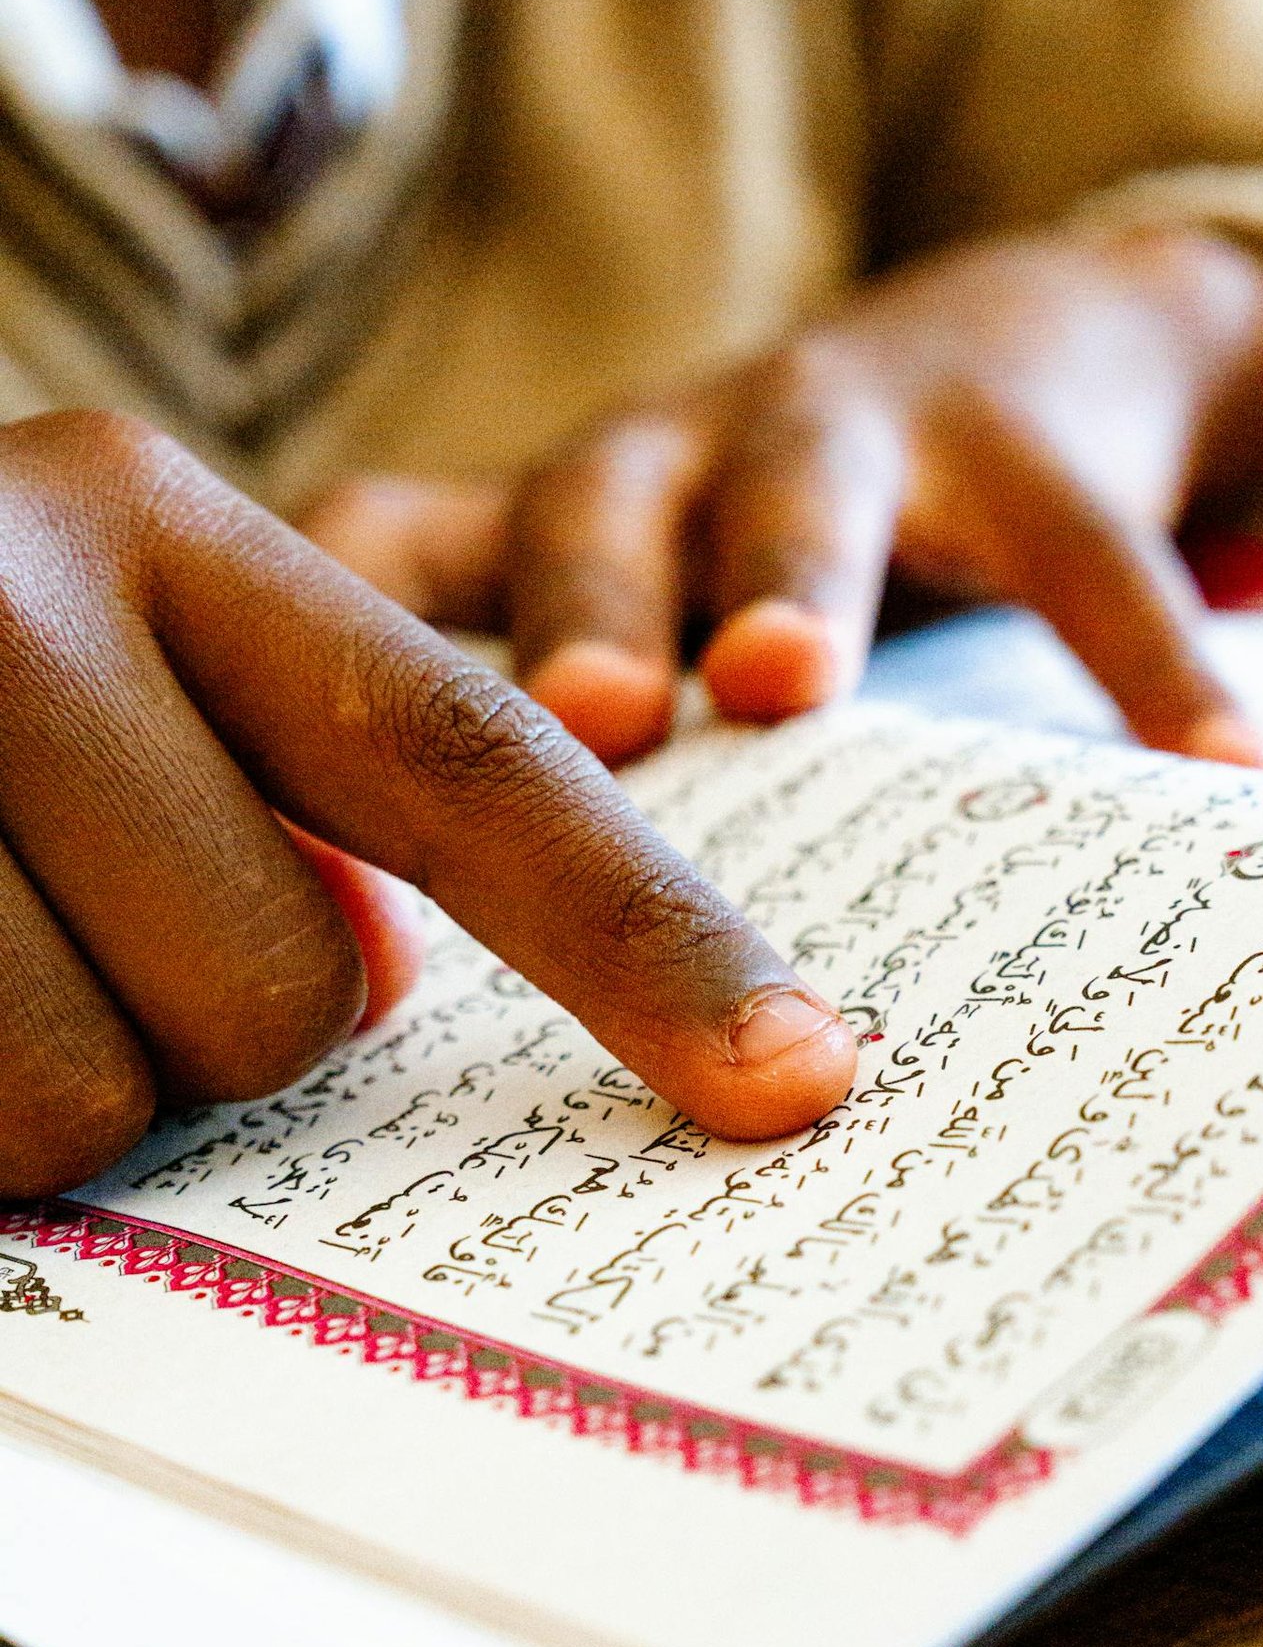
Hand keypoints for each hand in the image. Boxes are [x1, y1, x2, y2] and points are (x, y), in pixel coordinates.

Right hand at [0, 411, 854, 1195]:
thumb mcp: (103, 661)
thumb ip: (301, 767)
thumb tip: (394, 965)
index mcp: (162, 526)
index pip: (471, 760)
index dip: (645, 935)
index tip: (798, 1070)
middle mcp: (31, 599)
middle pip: (300, 990)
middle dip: (229, 1019)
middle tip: (93, 926)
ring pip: (128, 1085)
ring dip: (81, 1068)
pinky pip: (0, 1119)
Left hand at [301, 227, 1262, 766]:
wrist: (1036, 348)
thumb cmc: (794, 543)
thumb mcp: (665, 606)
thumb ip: (566, 741)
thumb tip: (457, 994)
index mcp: (564, 522)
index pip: (409, 550)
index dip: (346, 639)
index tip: (305, 774)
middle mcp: (683, 458)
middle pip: (592, 503)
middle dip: (572, 601)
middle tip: (562, 714)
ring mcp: (855, 425)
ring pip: (808, 482)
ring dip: (789, 574)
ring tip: (789, 681)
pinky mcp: (1035, 443)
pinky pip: (1095, 556)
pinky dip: (1153, 666)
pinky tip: (1220, 771)